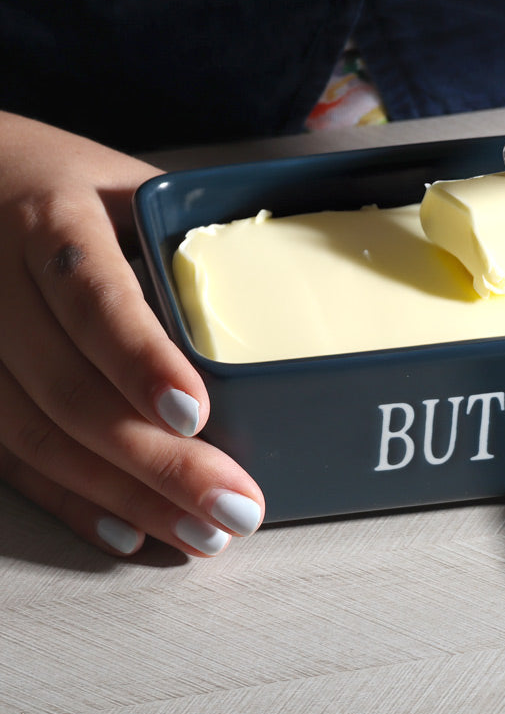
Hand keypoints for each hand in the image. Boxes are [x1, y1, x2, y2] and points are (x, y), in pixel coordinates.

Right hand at [0, 112, 264, 556]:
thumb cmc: (59, 180)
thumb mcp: (118, 182)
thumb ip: (176, 241)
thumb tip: (270, 302)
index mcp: (47, 223)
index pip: (93, 299)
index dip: (140, 360)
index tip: (196, 413)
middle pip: (70, 389)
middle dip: (156, 460)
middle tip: (233, 506)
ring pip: (38, 437)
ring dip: (124, 496)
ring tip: (201, 533)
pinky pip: (9, 457)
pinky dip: (71, 500)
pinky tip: (127, 532)